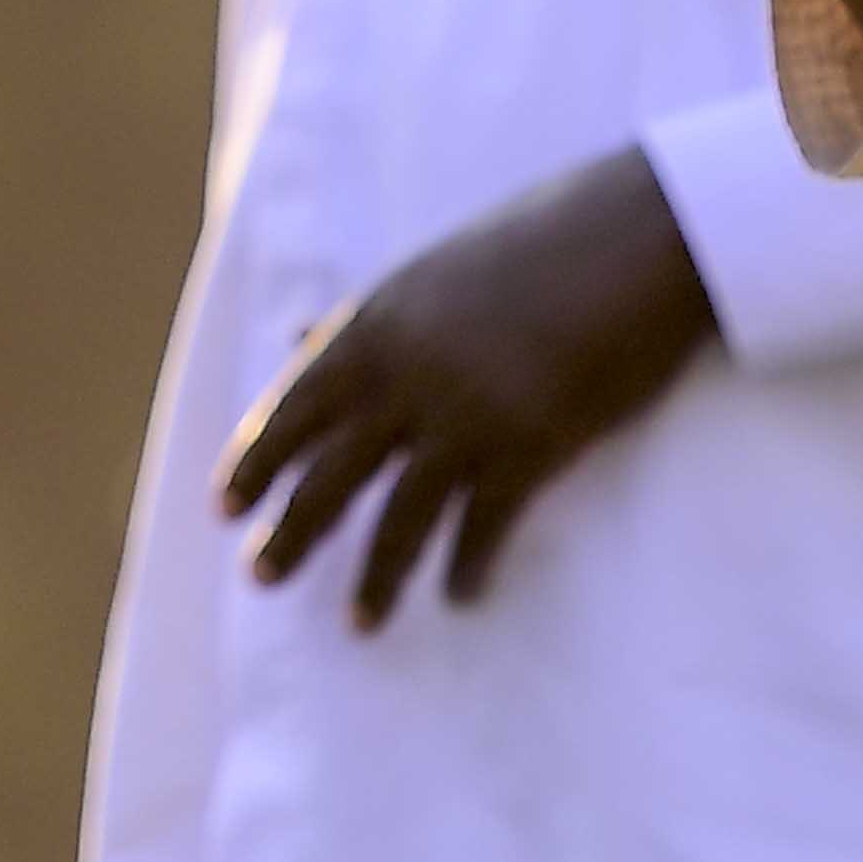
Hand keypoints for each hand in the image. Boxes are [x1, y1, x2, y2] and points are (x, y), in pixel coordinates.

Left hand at [214, 146, 717, 628]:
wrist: (639, 237)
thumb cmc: (539, 246)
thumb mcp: (432, 274)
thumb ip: (363, 320)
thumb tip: (294, 339)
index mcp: (379, 323)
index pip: (294, 404)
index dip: (256, 460)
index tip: (224, 507)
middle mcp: (410, 373)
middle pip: (332, 471)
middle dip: (293, 531)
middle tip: (261, 577)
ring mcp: (471, 412)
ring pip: (402, 515)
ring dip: (377, 576)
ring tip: (359, 624)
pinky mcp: (534, 445)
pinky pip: (484, 524)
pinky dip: (467, 565)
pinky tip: (460, 595)